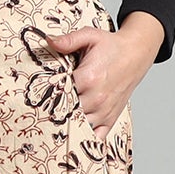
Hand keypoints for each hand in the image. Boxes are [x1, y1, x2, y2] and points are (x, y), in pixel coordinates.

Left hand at [44, 11, 161, 137]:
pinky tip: (74, 132)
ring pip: (78, 126)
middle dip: (54, 111)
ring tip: (55, 119)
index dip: (46, 95)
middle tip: (42, 109)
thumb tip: (49, 41)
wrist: (136, 53)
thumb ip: (68, 40)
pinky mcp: (110, 118)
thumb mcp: (90, 36)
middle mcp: (96, 98)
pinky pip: (96, 137)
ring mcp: (104, 111)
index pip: (59, 94)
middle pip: (66, 113)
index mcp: (89, 78)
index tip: (38, 94)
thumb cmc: (112, 46)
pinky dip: (84, 137)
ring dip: (67, 124)